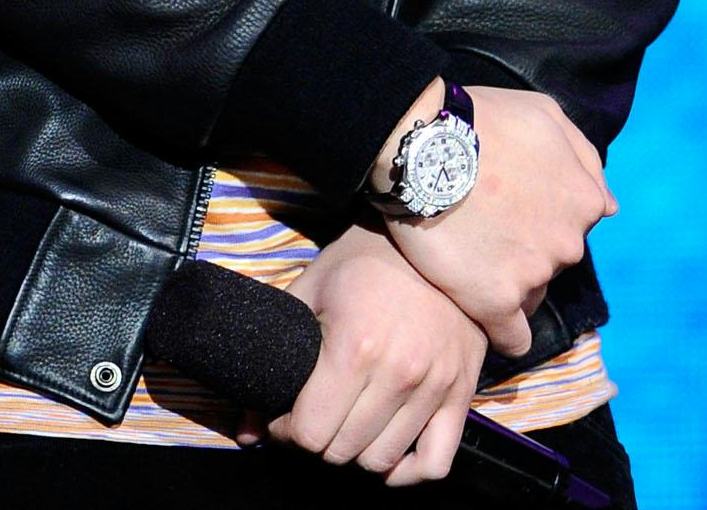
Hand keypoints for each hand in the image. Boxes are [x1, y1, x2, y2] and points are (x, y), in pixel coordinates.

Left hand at [269, 225, 484, 485]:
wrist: (431, 233)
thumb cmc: (362, 260)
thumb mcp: (310, 291)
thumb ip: (273, 357)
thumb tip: (245, 428)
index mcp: (353, 349)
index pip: (311, 432)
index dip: (287, 431)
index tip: (284, 417)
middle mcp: (397, 374)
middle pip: (343, 450)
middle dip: (317, 441)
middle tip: (311, 419)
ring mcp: (434, 387)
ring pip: (383, 460)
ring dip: (355, 453)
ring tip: (344, 427)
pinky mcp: (461, 393)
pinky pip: (436, 462)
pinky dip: (407, 472)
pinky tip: (387, 457)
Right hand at [384, 86, 614, 355]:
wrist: (421, 141)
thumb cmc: (481, 118)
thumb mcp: (544, 114)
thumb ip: (583, 156)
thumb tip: (609, 205)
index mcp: (585, 200)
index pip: (572, 227)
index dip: (536, 219)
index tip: (506, 211)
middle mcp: (569, 242)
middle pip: (551, 260)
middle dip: (522, 248)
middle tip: (479, 227)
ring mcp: (534, 274)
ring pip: (529, 293)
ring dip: (504, 280)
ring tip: (464, 255)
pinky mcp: (495, 300)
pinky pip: (511, 336)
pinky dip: (502, 332)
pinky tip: (483, 317)